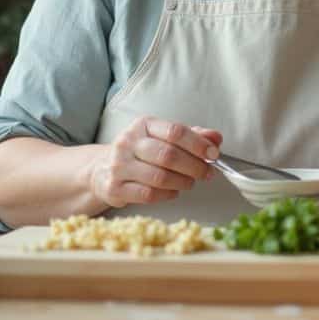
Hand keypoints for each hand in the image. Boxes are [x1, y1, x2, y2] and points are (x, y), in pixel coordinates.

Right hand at [94, 117, 221, 208]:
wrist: (102, 169)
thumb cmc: (141, 153)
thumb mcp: (164, 138)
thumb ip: (192, 136)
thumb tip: (216, 137)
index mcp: (144, 125)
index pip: (175, 131)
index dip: (198, 144)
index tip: (213, 154)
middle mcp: (128, 142)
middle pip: (168, 155)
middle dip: (194, 166)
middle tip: (206, 173)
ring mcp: (120, 165)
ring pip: (160, 177)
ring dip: (182, 182)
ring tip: (189, 182)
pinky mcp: (115, 187)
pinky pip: (149, 194)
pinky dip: (167, 195)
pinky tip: (173, 192)